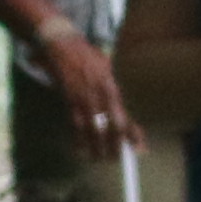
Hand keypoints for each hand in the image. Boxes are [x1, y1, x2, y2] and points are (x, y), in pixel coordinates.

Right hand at [40, 17, 134, 149]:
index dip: (133, 133)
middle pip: (113, 125)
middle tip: (117, 158)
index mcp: (111, 86)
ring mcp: (85, 96)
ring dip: (97, 146)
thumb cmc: (83, 54)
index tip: (140, 147)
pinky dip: (79, 138)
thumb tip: (115, 108)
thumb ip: (109, 88)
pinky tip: (80, 149)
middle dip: (116, 145)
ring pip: (95, 128)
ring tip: (99, 158)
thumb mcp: (103, 68)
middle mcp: (102, 93)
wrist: (60, 42)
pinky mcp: (69, 97)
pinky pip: (76, 123)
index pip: (125, 115)